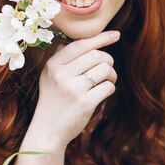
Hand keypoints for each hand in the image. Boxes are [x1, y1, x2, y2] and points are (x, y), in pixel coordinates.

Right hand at [32, 30, 119, 145]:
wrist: (48, 130)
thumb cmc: (53, 100)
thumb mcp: (49, 76)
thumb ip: (63, 59)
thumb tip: (88, 42)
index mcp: (53, 65)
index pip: (81, 44)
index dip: (101, 38)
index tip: (116, 34)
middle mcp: (61, 74)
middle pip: (97, 55)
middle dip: (108, 60)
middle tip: (107, 69)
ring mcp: (73, 89)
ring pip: (105, 69)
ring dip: (111, 74)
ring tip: (107, 81)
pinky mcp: (85, 103)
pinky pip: (108, 86)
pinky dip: (110, 88)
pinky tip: (102, 93)